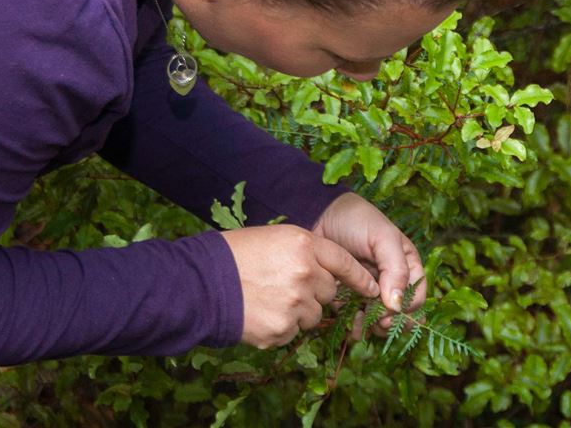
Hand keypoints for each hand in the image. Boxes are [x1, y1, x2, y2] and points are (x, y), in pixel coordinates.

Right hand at [221, 224, 379, 348]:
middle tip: (287, 286)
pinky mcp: (281, 330)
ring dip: (300, 311)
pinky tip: (260, 313)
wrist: (199, 283)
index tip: (372, 287)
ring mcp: (294, 304)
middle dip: (316, 292)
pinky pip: (294, 331)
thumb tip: (331, 273)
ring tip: (269, 299)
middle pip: (330, 292)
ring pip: (314, 315)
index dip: (359, 277)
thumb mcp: (275, 238)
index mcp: (303, 245)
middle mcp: (305, 274)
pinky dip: (281, 327)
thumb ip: (306, 252)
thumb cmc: (235, 256)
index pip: (344, 263)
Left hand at [313, 193, 425, 318]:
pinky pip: (357, 319)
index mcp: (406, 265)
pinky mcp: (348, 296)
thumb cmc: (356, 220)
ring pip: (380, 320)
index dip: (408, 308)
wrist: (319, 215)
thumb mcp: (383, 238)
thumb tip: (398, 305)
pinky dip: (356, 327)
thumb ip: (395, 269)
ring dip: (375, 328)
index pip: (416, 296)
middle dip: (392, 322)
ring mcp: (369, 290)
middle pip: (401, 313)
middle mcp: (390, 281)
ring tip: (364, 326)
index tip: (391, 311)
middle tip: (379, 323)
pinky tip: (352, 326)